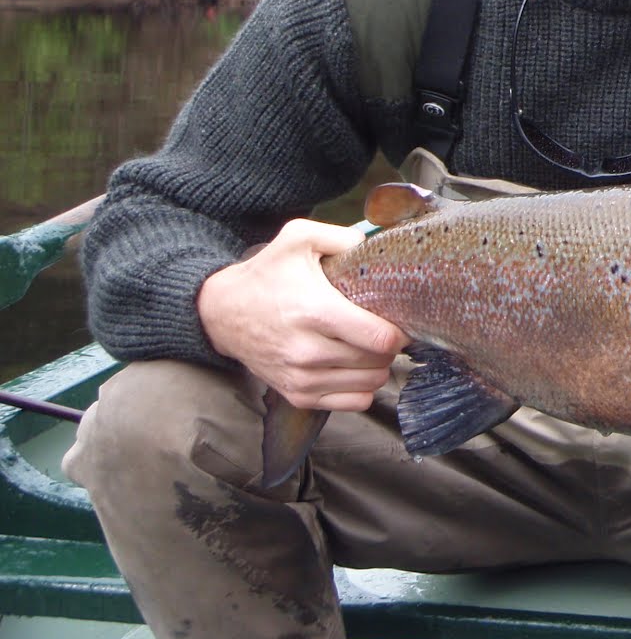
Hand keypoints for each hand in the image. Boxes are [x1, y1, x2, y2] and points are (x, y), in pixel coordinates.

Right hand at [196, 218, 405, 411]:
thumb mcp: (297, 239)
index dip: (399, 330)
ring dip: (378, 366)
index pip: (378, 338)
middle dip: (390, 346)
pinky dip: (363, 388)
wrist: (222, 314)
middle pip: (378, 361)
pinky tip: (356, 367)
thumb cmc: (266, 276)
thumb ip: (340, 236)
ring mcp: (302, 378)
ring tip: (370, 347)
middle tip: (385, 330)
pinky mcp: (298, 395)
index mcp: (315, 311)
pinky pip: (353, 403)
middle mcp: (308, 351)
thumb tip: (372, 245)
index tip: (401, 320)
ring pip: (370, 384)